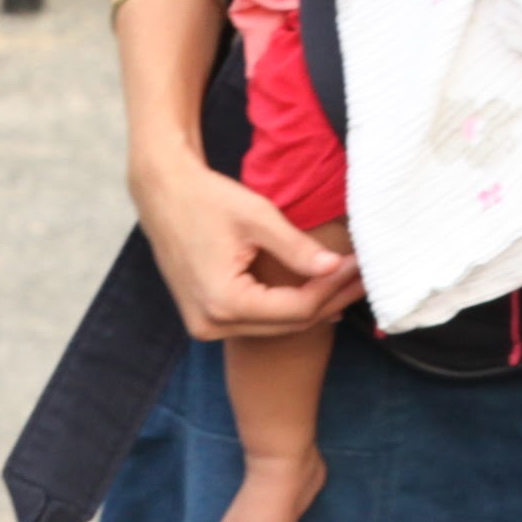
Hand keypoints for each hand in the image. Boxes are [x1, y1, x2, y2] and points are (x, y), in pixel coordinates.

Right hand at [130, 153, 361, 340]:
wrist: (161, 193)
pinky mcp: (205, 319)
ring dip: (310, 308)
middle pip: (287, 325)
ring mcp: (205, 327)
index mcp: (224, 302)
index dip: (332, 289)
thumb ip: (298, 248)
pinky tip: (312, 294)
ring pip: (274, 328)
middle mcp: (212, 325)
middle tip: (359, 279)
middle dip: (327, 301)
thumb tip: (337, 268)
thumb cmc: (206, 197)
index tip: (356, 266)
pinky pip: (255, 322)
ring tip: (344, 285)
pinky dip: (284, 309)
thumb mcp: (258, 217)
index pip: (296, 309)